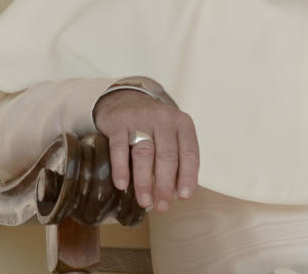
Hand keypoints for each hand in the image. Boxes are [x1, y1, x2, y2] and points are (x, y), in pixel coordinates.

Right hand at [93, 89, 198, 211]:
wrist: (125, 100)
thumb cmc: (154, 125)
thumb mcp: (172, 135)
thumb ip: (177, 158)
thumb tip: (178, 193)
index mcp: (182, 124)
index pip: (189, 152)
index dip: (188, 175)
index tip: (184, 196)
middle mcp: (164, 119)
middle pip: (167, 156)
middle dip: (165, 184)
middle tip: (162, 206)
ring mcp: (141, 119)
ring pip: (145, 153)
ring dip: (144, 181)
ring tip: (145, 202)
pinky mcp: (119, 122)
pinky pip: (119, 147)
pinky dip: (121, 167)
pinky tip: (122, 185)